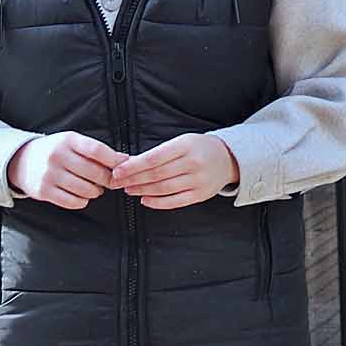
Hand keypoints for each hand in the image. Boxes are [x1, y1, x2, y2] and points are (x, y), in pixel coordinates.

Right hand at [8, 131, 126, 209]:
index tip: (124, 165)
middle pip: (94, 172)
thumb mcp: (71, 142)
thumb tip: (123, 160)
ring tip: (96, 188)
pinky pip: (72, 202)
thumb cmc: (55, 150)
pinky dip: (83, 201)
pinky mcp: (44, 192)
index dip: (114, 160)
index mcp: (68, 140)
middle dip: (108, 179)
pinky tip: (82, 196)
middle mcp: (57, 156)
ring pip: (85, 189)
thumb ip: (94, 150)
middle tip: (111, 181)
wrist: (21, 160)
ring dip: (96, 192)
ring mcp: (49, 175)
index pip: (96, 150)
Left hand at [110, 134, 239, 209]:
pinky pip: (175, 201)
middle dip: (133, 179)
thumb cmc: (198, 148)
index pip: (154, 158)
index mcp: (186, 145)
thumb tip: (131, 164)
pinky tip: (145, 200)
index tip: (118, 170)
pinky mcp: (200, 195)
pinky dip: (157, 202)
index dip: (133, 166)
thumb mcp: (182, 142)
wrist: (227, 158)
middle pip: (156, 174)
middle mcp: (193, 163)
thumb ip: (159, 153)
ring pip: (164, 189)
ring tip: (129, 189)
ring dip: (142, 190)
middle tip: (117, 182)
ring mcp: (198, 180)